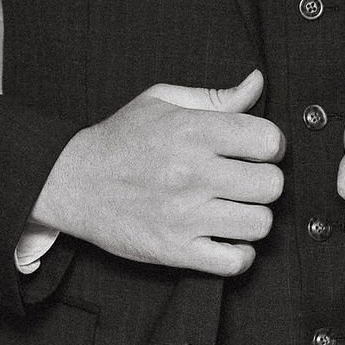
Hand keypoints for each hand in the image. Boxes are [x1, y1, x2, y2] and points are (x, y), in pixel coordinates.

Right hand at [28, 69, 283, 275]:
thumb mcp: (161, 101)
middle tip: (246, 181)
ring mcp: (184, 215)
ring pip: (260, 224)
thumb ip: (215, 96)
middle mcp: (192, 173)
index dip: (269, 145)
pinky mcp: (175, 250)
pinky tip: (225, 238)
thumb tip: (258, 83)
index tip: (255, 151)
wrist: (72, 182)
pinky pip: (234, 262)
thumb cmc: (121, 139)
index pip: (268, 141)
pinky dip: (239, 254)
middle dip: (265, 182)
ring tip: (234, 209)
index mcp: (192, 131)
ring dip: (253, 217)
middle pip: (271, 185)